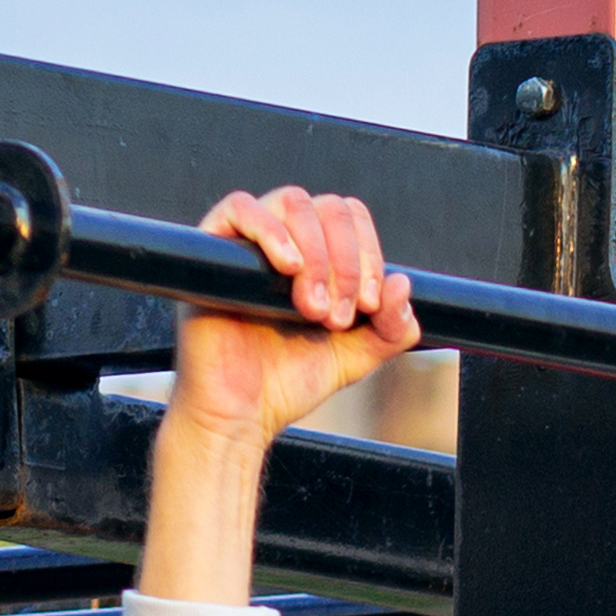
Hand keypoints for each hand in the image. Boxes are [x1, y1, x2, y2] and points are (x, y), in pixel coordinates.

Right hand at [170, 185, 420, 441]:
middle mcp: (284, 240)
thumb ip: (391, 327)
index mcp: (317, 254)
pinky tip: (289, 269)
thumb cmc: (288, 381)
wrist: (241, 414)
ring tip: (312, 308)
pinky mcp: (211, 250)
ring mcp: (247, 242)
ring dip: (317, 255)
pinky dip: (272, 232)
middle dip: (346, 262)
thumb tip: (403, 283)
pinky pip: (239, 207)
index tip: (370, 306)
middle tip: (337, 316)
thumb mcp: (356, 354)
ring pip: (293, 201)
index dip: (369, 253)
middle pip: (329, 207)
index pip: (352, 218)